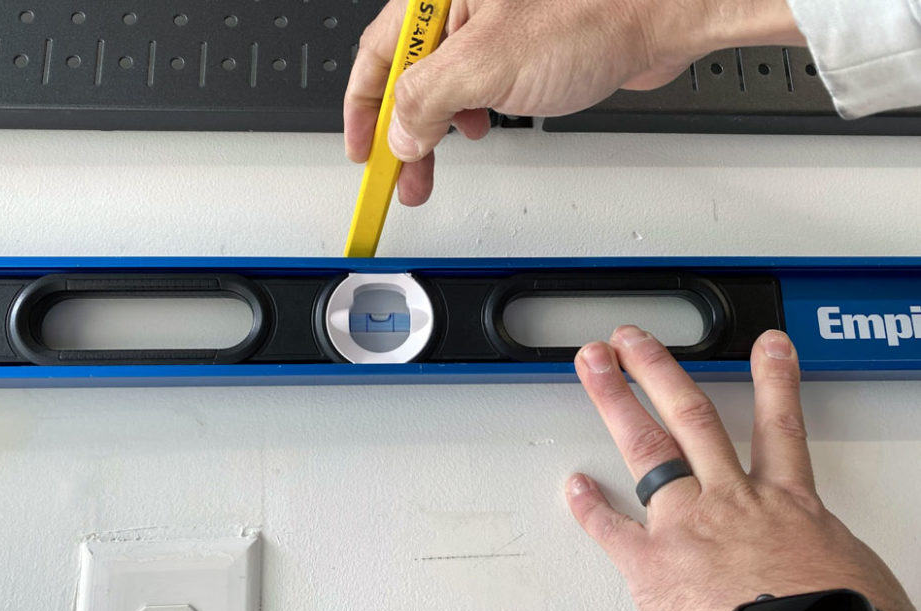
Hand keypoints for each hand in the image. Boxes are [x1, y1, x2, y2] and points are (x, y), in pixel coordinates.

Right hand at [344, 0, 803, 204]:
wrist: (665, 13)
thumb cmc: (594, 13)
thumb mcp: (487, 65)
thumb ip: (427, 101)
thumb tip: (402, 133)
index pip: (377, 55)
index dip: (362, 110)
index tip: (361, 153)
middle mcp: (462, 3)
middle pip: (408, 73)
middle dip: (402, 131)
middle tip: (400, 177)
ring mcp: (495, 23)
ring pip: (445, 82)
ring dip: (437, 127)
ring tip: (438, 163)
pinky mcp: (525, 44)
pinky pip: (479, 83)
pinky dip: (471, 112)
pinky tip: (480, 128)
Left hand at [565, 327, 920, 610]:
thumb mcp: (855, 581)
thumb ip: (827, 559)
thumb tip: (829, 572)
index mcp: (788, 505)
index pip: (780, 427)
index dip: (773, 381)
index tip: (766, 346)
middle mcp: (732, 502)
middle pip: (691, 417)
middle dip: (658, 371)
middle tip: (634, 340)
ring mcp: (687, 527)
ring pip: (648, 448)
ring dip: (616, 400)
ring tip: (595, 365)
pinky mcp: (653, 567)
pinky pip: (611, 529)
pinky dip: (589, 508)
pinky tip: (573, 486)